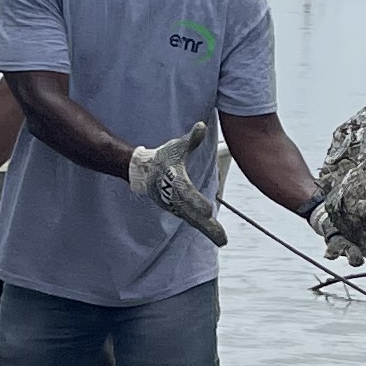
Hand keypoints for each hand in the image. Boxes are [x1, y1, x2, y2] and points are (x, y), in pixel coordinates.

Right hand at [126, 123, 226, 242]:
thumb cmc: (163, 158)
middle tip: (221, 238)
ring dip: (206, 230)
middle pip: (191, 213)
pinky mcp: (176, 209)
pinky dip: (201, 227)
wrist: (143, 172)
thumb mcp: (176, 147)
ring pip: (191, 219)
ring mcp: (173, 205)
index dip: (196, 201)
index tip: (209, 210)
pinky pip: (190, 219)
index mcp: (173, 180)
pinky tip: (213, 233)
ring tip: (220, 240)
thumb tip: (202, 125)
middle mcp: (173, 196)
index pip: (186, 192)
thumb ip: (191, 139)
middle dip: (206, 226)